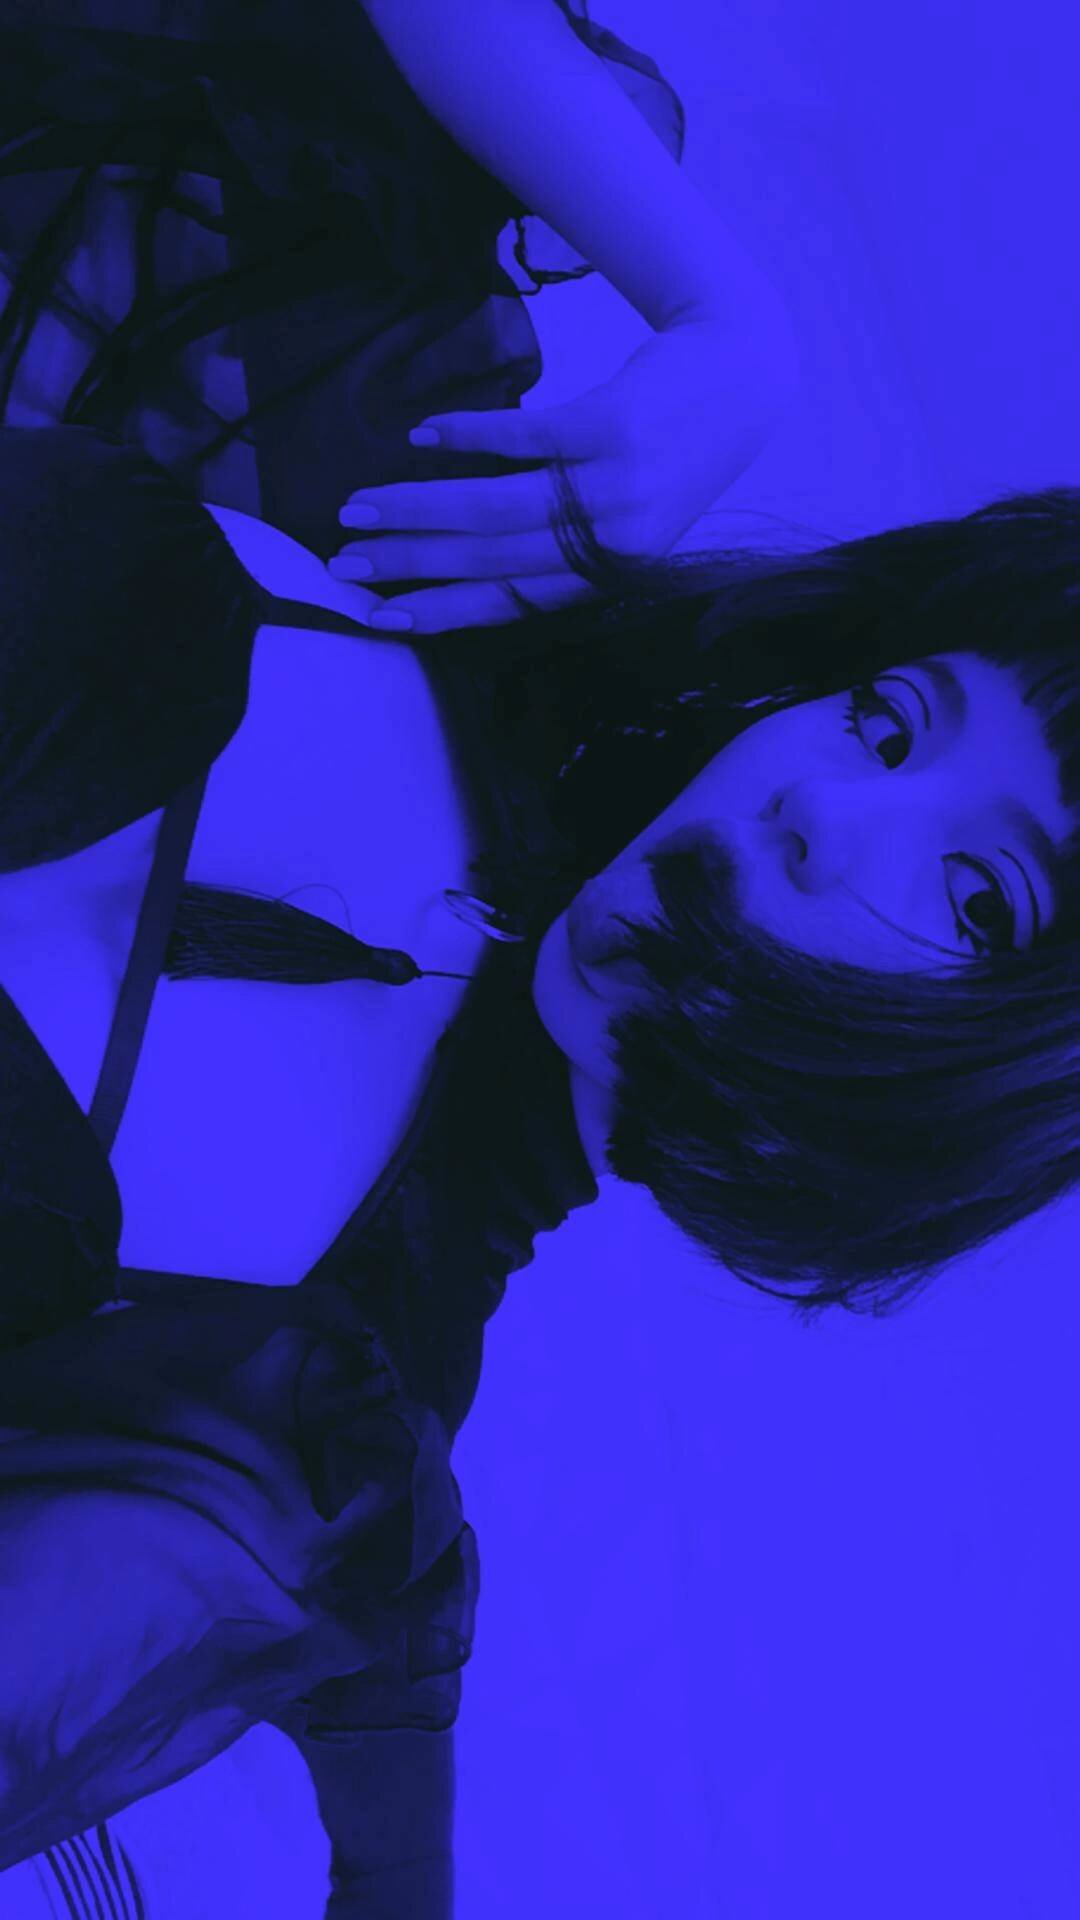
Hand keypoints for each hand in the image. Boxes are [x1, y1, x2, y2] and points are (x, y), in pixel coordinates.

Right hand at [329, 319, 796, 635]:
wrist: (744, 373)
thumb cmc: (680, 447)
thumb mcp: (635, 512)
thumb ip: (571, 540)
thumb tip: (477, 552)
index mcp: (615, 570)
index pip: (515, 599)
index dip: (443, 609)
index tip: (383, 614)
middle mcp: (613, 537)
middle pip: (491, 558)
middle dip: (410, 563)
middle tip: (348, 561)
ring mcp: (612, 484)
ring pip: (495, 508)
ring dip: (418, 509)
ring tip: (362, 504)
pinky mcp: (608, 426)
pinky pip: (521, 440)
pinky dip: (465, 438)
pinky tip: (422, 438)